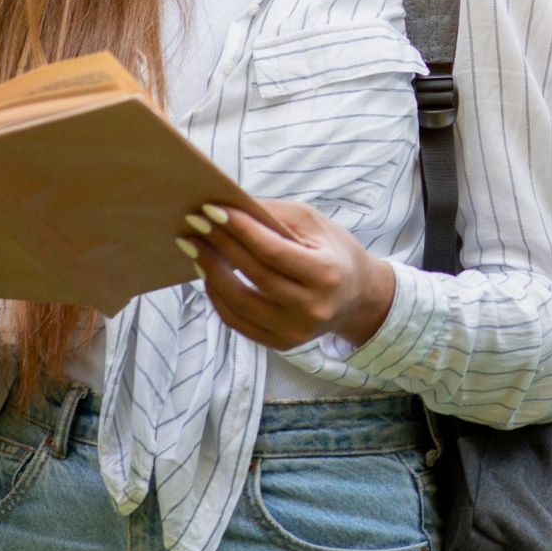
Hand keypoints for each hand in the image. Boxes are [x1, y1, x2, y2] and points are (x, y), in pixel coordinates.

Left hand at [176, 200, 395, 350]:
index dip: (239, 230)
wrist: (357, 295)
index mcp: (326, 273)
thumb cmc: (331, 249)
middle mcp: (312, 308)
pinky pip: (238, 322)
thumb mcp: (312, 222)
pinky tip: (208, 273)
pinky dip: (217, 296)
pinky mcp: (280, 343)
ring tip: (194, 247)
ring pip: (239, 303)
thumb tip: (226, 207)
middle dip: (219, 245)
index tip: (211, 209)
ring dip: (211, 272)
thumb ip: (271, 215)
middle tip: (194, 222)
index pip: (273, 251)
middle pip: (254, 275)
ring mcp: (295, 332)